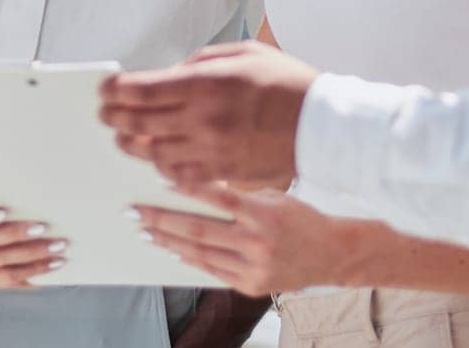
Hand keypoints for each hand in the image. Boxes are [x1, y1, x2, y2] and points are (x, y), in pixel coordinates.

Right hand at [0, 205, 67, 288]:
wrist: (43, 234)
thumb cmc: (31, 210)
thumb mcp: (26, 200)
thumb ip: (25, 197)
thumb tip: (44, 186)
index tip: (3, 212)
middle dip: (14, 233)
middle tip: (42, 227)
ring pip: (1, 260)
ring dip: (33, 252)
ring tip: (58, 245)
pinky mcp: (0, 278)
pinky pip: (14, 277)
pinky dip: (37, 269)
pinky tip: (57, 261)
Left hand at [99, 42, 319, 184]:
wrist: (321, 126)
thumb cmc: (286, 84)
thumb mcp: (242, 54)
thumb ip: (199, 63)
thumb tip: (169, 75)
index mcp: (206, 84)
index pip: (143, 90)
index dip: (116, 91)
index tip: (106, 89)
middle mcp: (203, 119)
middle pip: (140, 122)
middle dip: (115, 117)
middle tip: (104, 113)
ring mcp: (211, 149)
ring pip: (153, 152)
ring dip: (131, 145)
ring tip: (122, 138)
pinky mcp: (222, 172)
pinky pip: (179, 174)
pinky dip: (160, 167)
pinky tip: (154, 158)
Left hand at [134, 184, 354, 297]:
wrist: (333, 254)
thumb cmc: (302, 218)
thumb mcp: (274, 196)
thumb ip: (238, 196)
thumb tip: (196, 188)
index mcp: (264, 213)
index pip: (217, 198)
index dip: (186, 189)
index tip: (158, 182)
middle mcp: (257, 242)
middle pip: (200, 229)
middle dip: (162, 219)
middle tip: (135, 212)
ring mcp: (254, 267)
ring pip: (201, 253)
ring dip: (169, 241)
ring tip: (146, 231)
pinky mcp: (251, 286)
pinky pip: (213, 271)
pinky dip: (191, 260)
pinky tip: (173, 250)